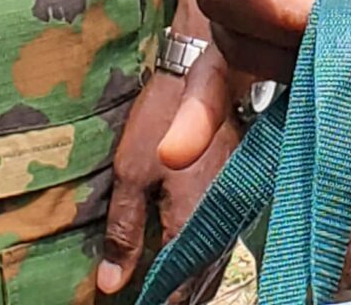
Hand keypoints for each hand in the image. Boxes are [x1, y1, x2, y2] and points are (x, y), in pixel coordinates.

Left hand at [98, 34, 246, 296]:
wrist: (202, 70)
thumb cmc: (160, 119)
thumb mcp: (130, 173)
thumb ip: (123, 232)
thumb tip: (111, 286)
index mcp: (193, 224)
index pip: (177, 288)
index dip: (156, 302)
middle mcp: (221, 224)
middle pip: (201, 283)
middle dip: (178, 297)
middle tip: (152, 300)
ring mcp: (234, 208)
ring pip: (215, 265)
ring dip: (193, 283)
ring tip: (169, 291)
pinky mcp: (238, 193)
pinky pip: (223, 243)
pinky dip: (206, 261)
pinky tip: (192, 262)